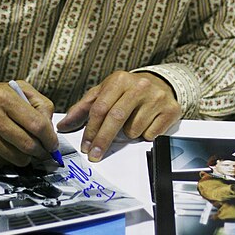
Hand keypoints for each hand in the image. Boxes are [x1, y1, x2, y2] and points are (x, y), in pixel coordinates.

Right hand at [0, 81, 57, 166]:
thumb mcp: (13, 89)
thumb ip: (38, 103)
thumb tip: (51, 127)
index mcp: (4, 98)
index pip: (37, 124)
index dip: (50, 137)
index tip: (53, 143)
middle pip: (29, 144)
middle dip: (42, 151)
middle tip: (45, 151)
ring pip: (19, 158)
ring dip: (28, 158)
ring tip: (26, 149)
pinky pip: (5, 163)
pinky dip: (11, 160)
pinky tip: (7, 148)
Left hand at [57, 70, 181, 161]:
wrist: (159, 83)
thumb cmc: (127, 90)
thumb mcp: (104, 92)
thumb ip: (83, 108)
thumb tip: (63, 125)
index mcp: (119, 80)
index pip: (100, 108)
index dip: (91, 129)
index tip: (86, 146)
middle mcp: (139, 86)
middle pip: (116, 118)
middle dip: (103, 140)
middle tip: (95, 155)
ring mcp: (156, 97)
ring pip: (133, 129)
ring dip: (128, 134)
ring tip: (131, 123)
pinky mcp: (170, 110)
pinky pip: (150, 134)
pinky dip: (144, 135)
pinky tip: (146, 123)